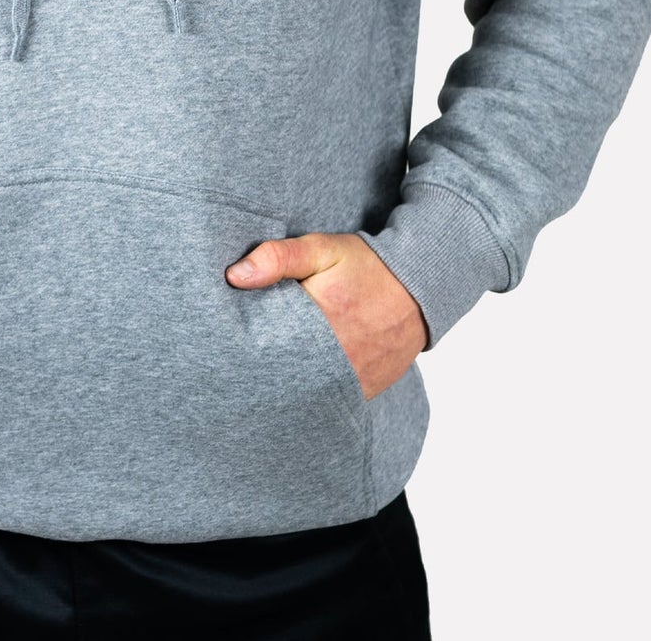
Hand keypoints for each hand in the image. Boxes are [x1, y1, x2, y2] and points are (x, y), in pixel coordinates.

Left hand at [226, 232, 429, 400]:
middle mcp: (336, 359)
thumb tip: (234, 276)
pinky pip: (329, 401)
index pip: (267, 343)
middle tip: (242, 359)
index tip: (230, 340)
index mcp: (320, 321)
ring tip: (268, 372)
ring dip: (287, 382)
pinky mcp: (364, 392)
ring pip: (304, 392)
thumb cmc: (368, 267)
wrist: (421, 289)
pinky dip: (312, 393)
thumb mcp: (323, 249)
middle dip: (263, 366)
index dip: (247, 342)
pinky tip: (297, 382)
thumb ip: (279, 258)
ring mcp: (352, 381)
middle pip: (282, 373)